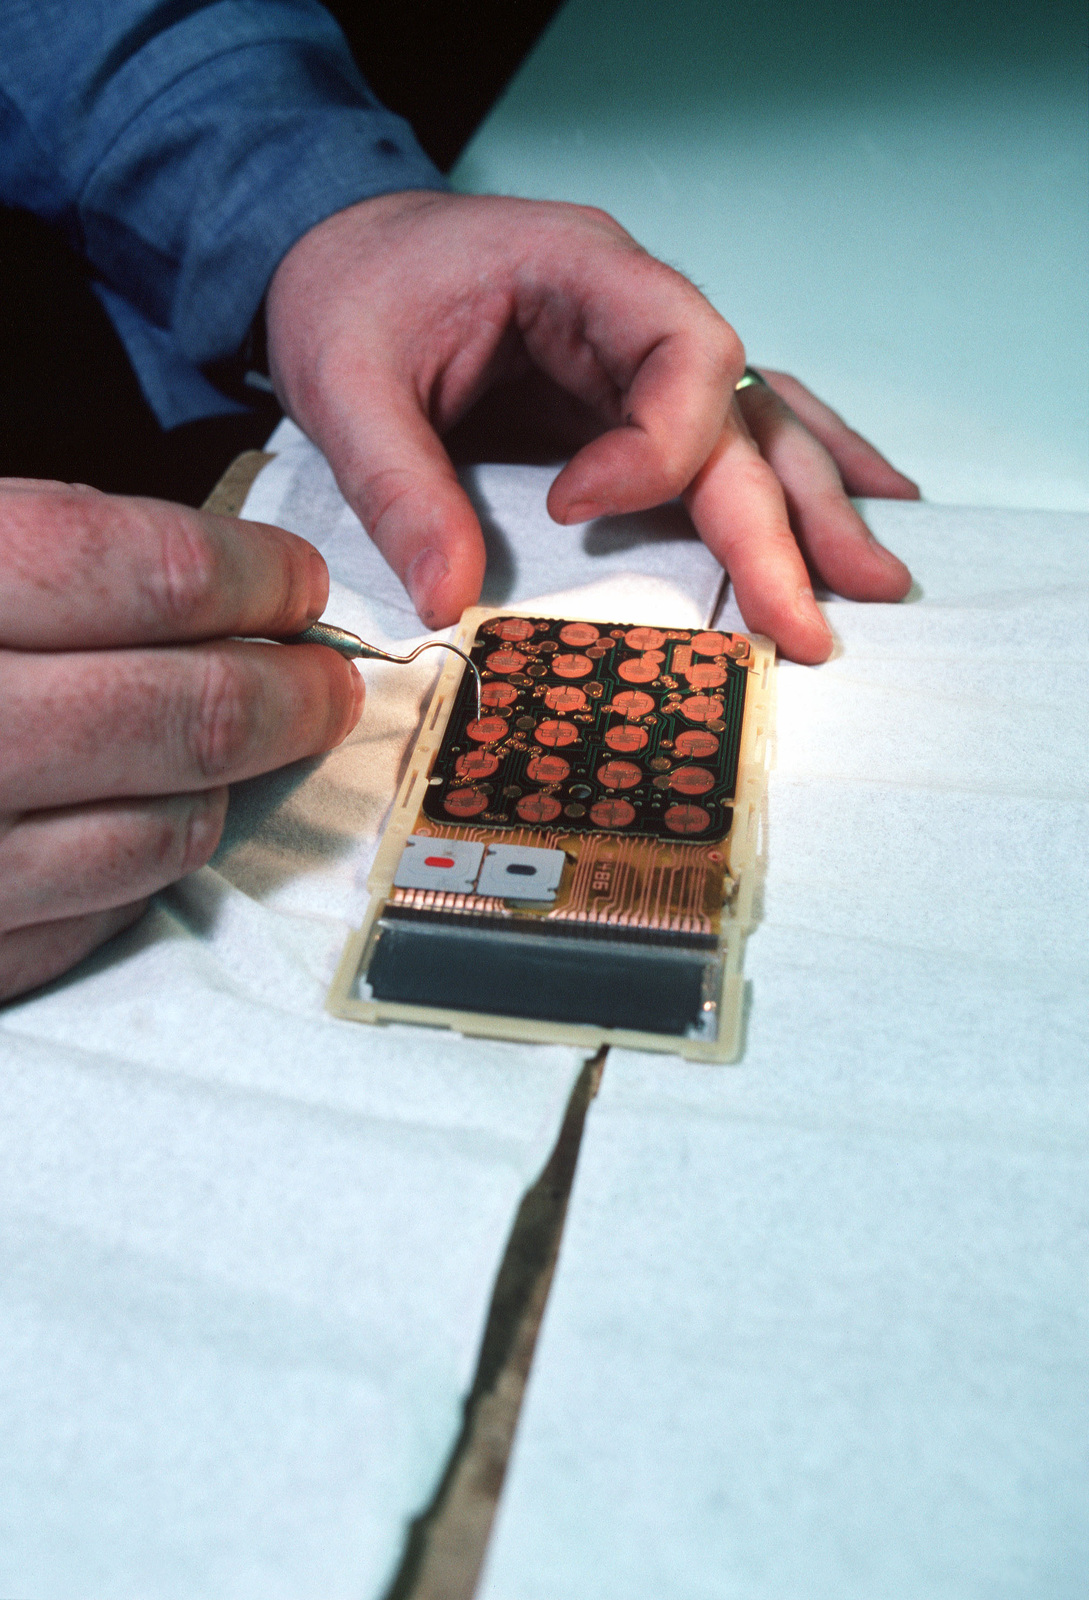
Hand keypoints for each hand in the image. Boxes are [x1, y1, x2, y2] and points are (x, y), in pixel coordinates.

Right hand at [0, 482, 362, 1001]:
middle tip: (326, 676)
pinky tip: (150, 822)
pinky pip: (90, 921)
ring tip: (243, 747)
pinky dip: (143, 868)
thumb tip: (205, 578)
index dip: (251, 574)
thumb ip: (22, 549)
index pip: (139, 572)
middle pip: (182, 710)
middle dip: (288, 689)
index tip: (297, 579)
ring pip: (158, 831)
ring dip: (226, 784)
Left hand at [266, 191, 917, 664]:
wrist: (340, 253)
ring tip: (878, 581)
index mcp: (583, 272)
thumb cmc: (351, 290)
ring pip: (758, 425)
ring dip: (816, 507)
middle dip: (783, 520)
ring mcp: (642, 359)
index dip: (654, 447)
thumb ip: (396, 484)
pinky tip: (853, 514)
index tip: (573, 507)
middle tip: (816, 617)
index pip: (680, 353)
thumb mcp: (342, 380)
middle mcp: (636, 313)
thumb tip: (449, 600)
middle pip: (740, 412)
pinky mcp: (631, 406)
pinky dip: (791, 480)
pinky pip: (729, 435)